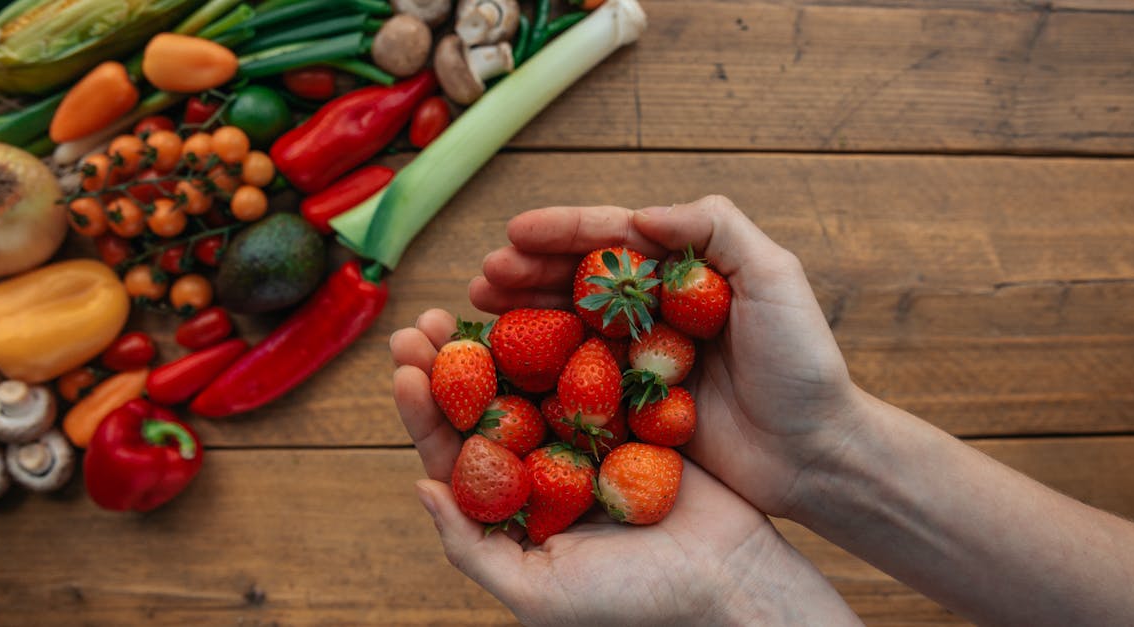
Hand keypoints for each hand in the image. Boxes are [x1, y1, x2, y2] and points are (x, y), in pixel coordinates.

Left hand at [390, 309, 857, 625]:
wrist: (729, 585)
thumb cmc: (631, 604)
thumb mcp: (538, 592)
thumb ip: (472, 546)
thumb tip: (419, 487)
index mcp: (513, 509)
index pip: (454, 454)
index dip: (423, 411)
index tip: (403, 367)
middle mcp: (543, 469)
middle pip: (485, 406)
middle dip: (449, 362)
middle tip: (423, 320)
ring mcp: (587, 439)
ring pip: (532, 379)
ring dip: (500, 340)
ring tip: (472, 299)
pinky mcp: (631, 417)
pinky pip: (592, 372)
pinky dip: (567, 339)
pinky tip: (544, 305)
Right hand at [470, 195, 862, 516]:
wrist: (816, 453)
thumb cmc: (803, 363)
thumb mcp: (774, 278)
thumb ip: (716, 229)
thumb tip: (640, 215)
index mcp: (683, 273)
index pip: (613, 239)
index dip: (562, 232)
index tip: (514, 232)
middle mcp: (653, 311)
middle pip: (577, 280)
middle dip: (526, 272)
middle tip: (482, 276)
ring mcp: (639, 360)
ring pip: (567, 327)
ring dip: (521, 314)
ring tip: (477, 307)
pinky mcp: (631, 409)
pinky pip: (575, 382)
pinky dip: (536, 370)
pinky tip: (503, 365)